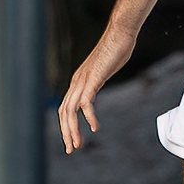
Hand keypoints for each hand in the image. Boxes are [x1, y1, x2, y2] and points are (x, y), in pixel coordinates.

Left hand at [57, 26, 137, 154]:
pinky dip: (89, 117)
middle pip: (64, 112)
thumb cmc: (115, 50)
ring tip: (78, 144)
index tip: (72, 141)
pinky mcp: (93, 79)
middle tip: (71, 149)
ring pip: (71, 110)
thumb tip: (97, 88)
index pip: (65, 108)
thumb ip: (98, 81)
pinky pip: (86, 102)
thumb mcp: (103, 71)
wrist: (120, 34)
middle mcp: (76, 82)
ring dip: (73, 129)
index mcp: (77, 81)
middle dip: (66, 132)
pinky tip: (95, 127)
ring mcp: (83, 80)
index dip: (66, 126)